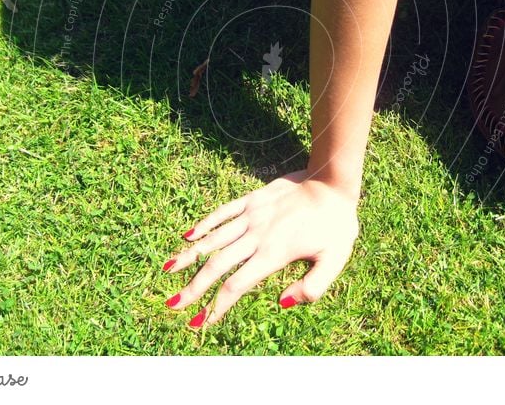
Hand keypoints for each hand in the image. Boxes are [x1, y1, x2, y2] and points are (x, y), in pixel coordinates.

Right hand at [162, 169, 359, 326]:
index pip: (237, 285)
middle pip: (217, 265)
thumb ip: (313, 286)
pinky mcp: (252, 199)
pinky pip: (223, 212)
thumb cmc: (337, 224)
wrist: (332, 181)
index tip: (201, 322)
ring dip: (189, 256)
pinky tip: (189, 235)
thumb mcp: (335, 260)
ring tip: (167, 269)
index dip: (217, 306)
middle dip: (193, 287)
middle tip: (173, 304)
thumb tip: (283, 303)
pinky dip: (205, 224)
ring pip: (213, 239)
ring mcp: (252, 215)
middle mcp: (257, 236)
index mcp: (274, 254)